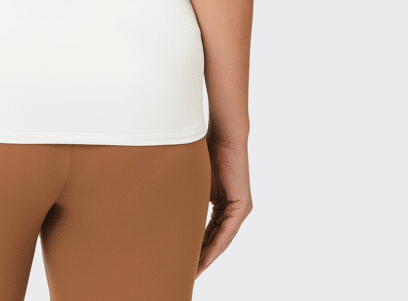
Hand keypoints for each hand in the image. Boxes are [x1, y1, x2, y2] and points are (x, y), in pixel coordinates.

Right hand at [195, 140, 252, 277]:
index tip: (184, 260)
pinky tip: (205, 258)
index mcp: (223, 202)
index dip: (197, 246)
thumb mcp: (194, 180)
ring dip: (207, 256)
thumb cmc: (206, 150)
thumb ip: (187, 195)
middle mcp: (233, 209)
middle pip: (216, 238)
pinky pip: (227, 232)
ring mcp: (239, 208)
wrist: (224, 136)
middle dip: (201, 256)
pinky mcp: (241, 207)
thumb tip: (165, 202)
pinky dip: (215, 246)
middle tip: (187, 272)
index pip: (209, 230)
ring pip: (222, 239)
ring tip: (194, 271)